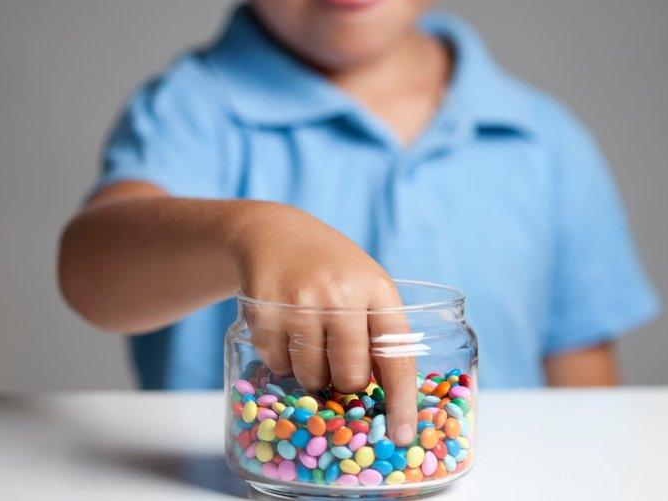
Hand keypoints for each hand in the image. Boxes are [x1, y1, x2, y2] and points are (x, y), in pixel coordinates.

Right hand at [231, 202, 417, 444]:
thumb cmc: (330, 267)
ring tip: (309, 339)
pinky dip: (283, 360)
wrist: (274, 232)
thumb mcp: (365, 285)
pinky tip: (285, 330)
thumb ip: (378, 330)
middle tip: (338, 361)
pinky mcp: (264, 313)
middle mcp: (340, 295)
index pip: (396, 356)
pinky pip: (278, 366)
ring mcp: (299, 304)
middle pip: (350, 376)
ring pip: (312, 377)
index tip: (403, 436)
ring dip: (312, 372)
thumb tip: (388, 397)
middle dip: (346, 381)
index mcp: (376, 290)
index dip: (402, 401)